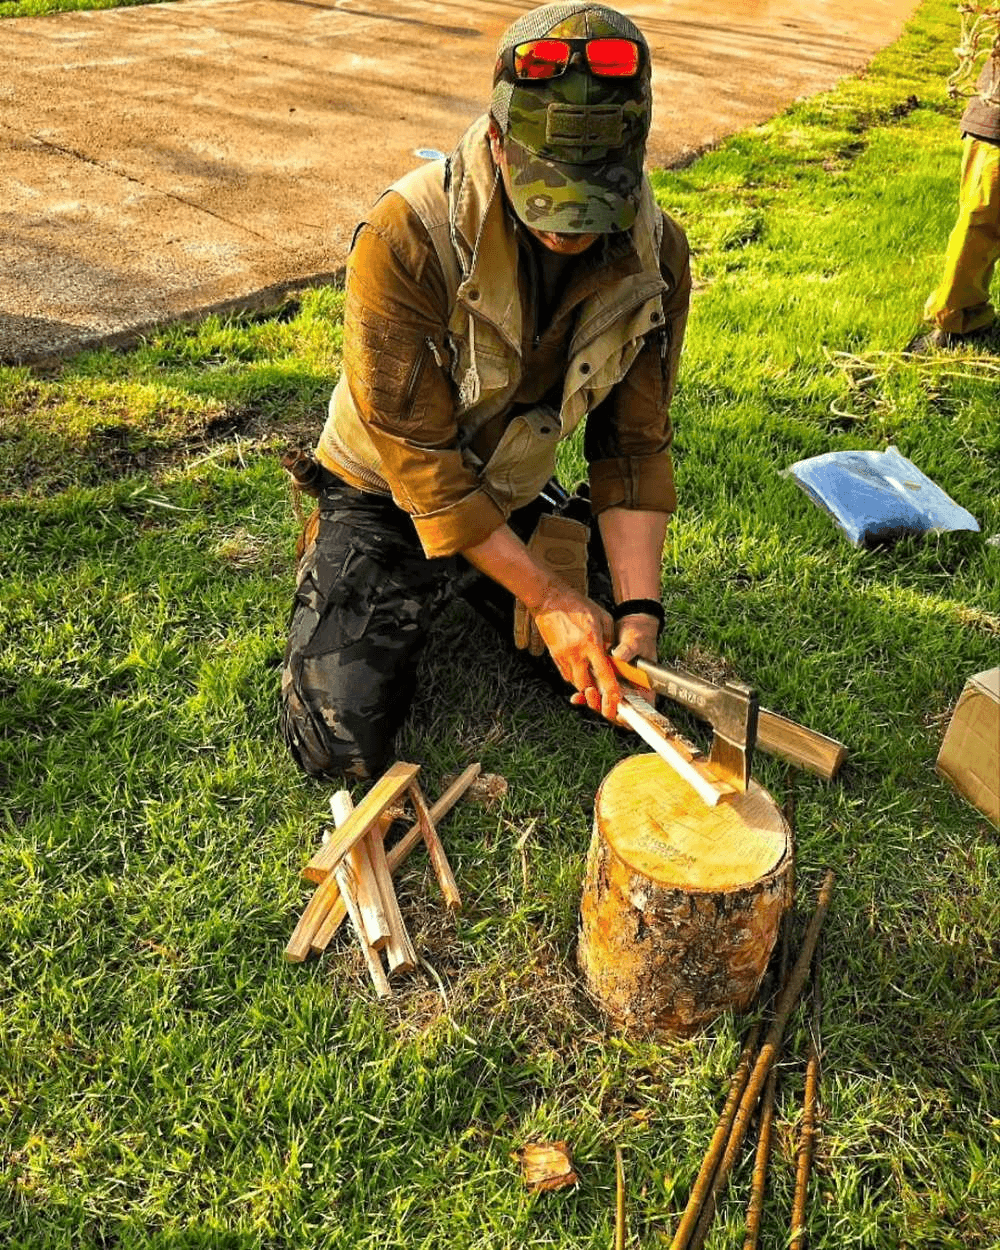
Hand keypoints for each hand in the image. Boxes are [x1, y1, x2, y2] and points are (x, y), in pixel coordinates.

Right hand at [532, 582, 620, 720]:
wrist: (549, 599)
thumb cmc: (576, 605)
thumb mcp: (602, 617)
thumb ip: (610, 638)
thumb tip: (614, 654)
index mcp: (590, 644)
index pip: (603, 674)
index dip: (610, 690)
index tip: (616, 698)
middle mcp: (575, 654)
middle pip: (586, 686)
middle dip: (596, 694)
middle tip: (605, 693)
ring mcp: (562, 656)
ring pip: (575, 683)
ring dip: (586, 685)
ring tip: (594, 681)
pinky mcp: (554, 656)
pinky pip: (566, 675)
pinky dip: (575, 677)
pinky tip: (582, 671)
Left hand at [570, 611, 659, 723]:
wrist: (626, 628)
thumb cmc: (638, 635)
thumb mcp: (637, 640)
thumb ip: (630, 649)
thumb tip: (620, 656)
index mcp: (645, 686)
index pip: (642, 709)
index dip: (632, 715)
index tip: (621, 712)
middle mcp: (630, 691)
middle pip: (619, 711)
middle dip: (608, 709)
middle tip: (600, 700)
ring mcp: (615, 689)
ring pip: (604, 705)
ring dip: (595, 703)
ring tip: (588, 693)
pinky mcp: (602, 684)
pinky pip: (594, 696)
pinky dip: (584, 698)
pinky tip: (577, 697)